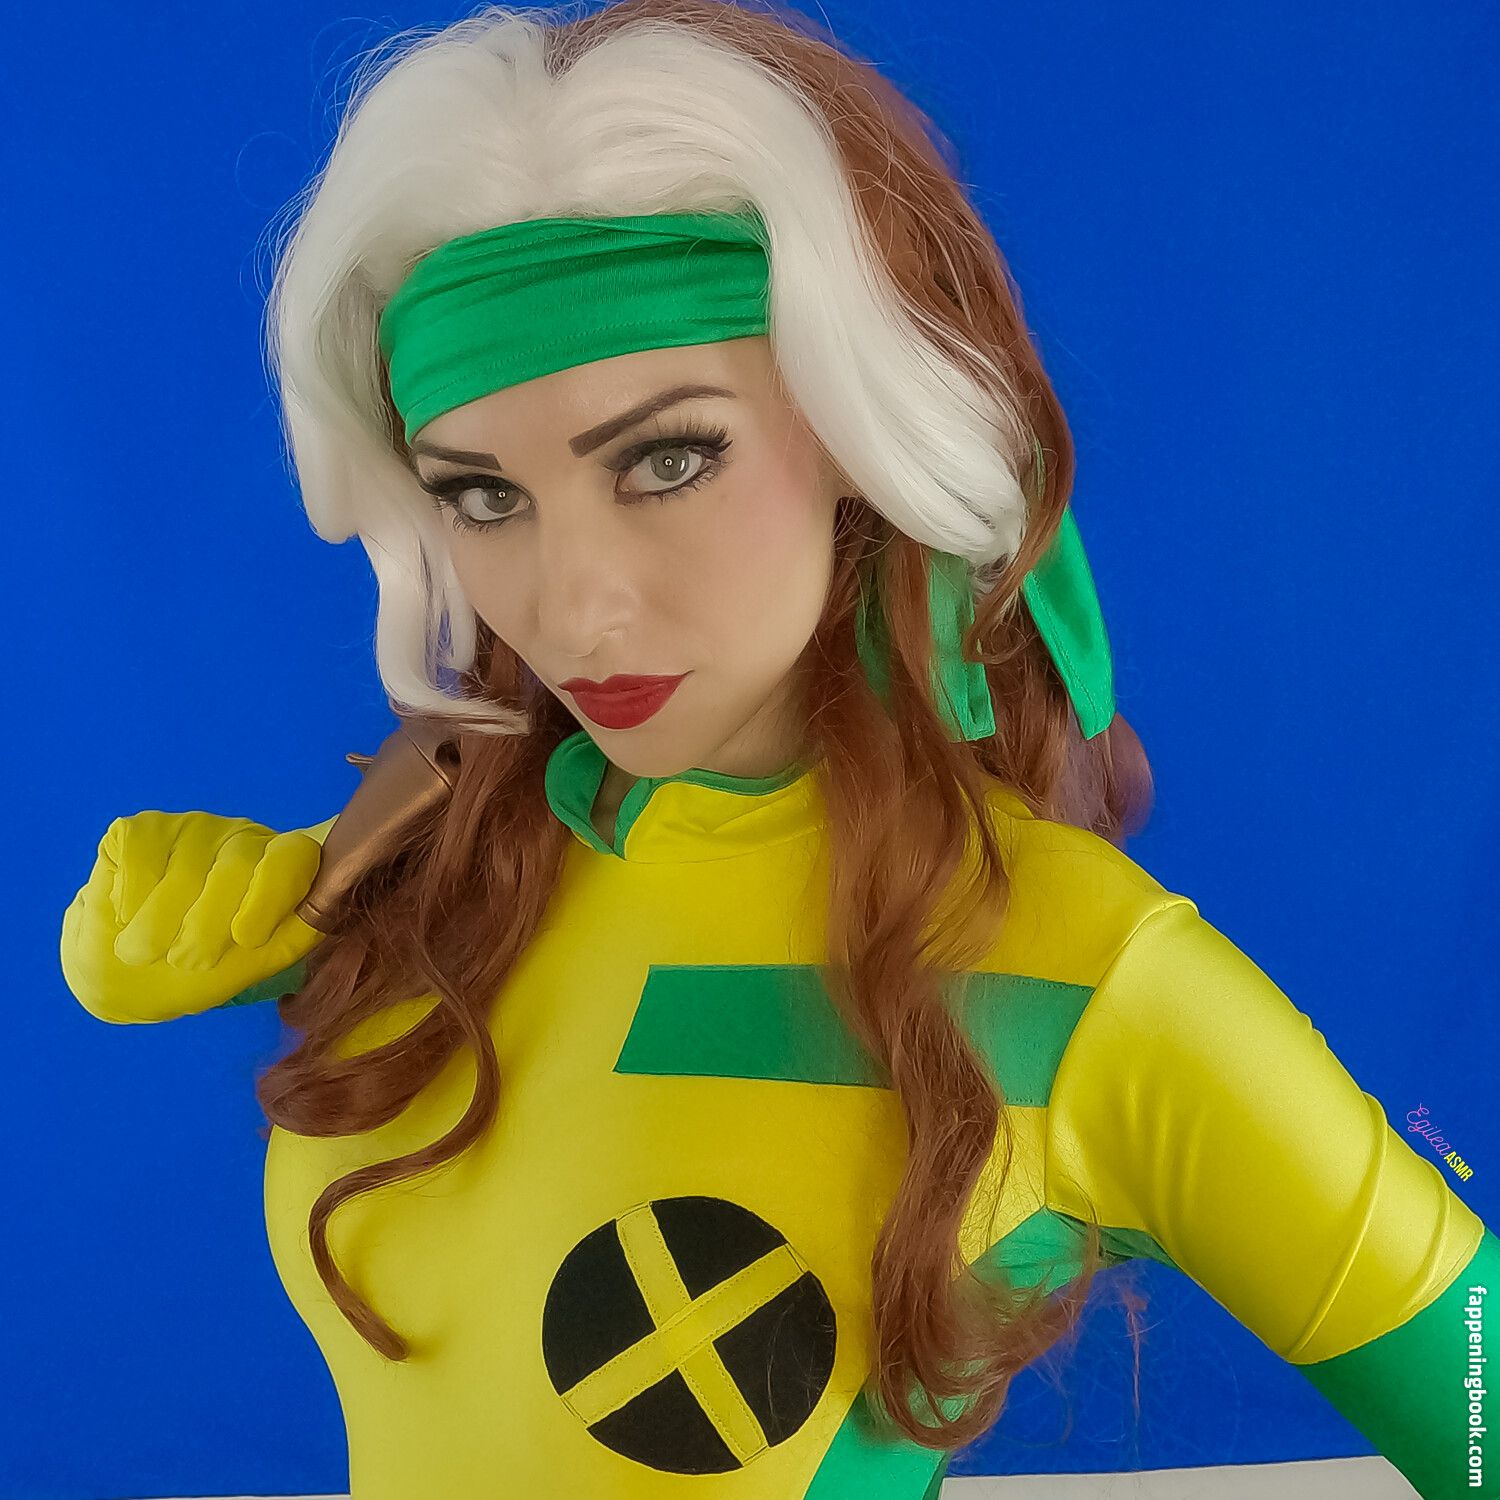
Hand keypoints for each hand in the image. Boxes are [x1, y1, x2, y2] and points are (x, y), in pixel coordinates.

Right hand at [61, 811, 328, 1022]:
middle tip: (187, 960)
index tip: (247, 937)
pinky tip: (125, 914)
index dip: (271, 895)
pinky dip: (129, 897)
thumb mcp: (252, 964)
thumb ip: (289, 938)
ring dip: (159, 923)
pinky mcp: (141, 829)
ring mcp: (192, 829)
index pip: (293, 858)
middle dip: (207, 925)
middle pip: (237, 866)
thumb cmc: (200, 970)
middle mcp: (241, 839)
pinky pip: (139, 856)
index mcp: (279, 867)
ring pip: (185, 868)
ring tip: (146, 952)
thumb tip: (320, 913)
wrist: (127, 977)